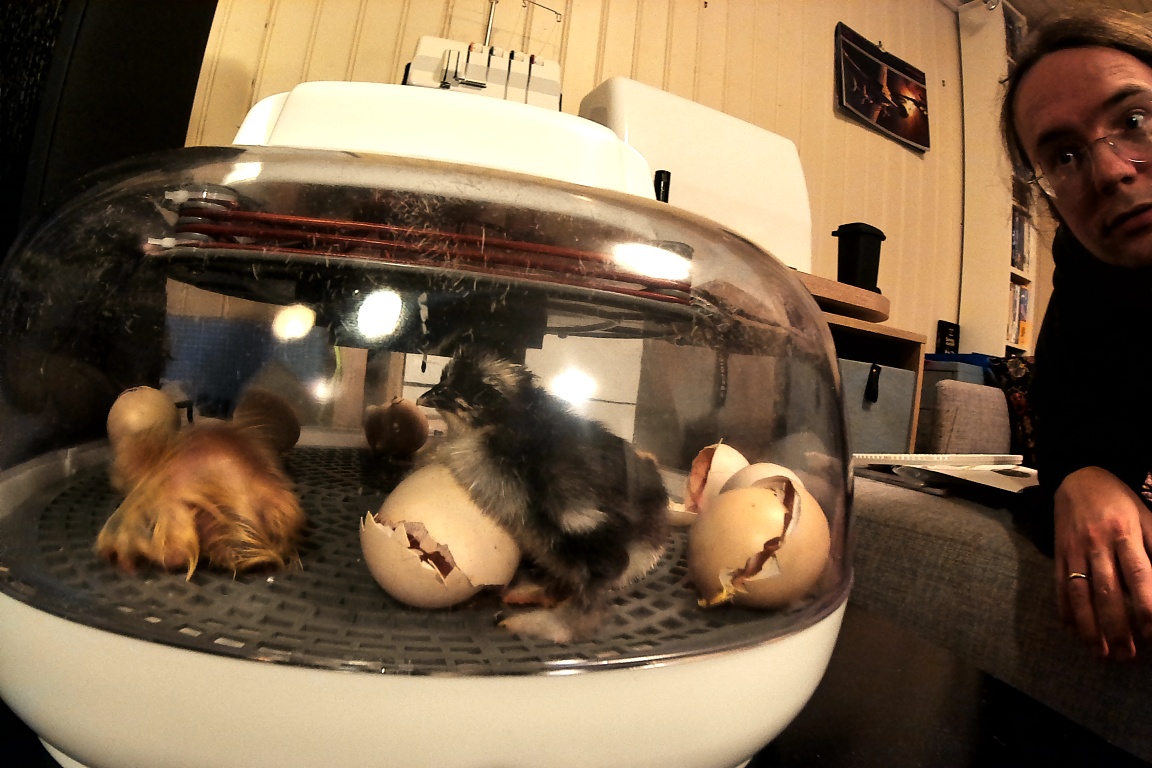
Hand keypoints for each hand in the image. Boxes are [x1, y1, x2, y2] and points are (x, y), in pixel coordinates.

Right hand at [1053, 467, 1151, 659]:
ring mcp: (1073, 549)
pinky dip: (1064, 608)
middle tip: (1126, 656)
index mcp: (1125, 534)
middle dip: (1117, 628)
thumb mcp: (1147, 518)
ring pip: (1079, 593)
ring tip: (1099, 652)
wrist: (1078, 477)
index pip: (1138, 577)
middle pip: (1107, 592)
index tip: (1151, 635)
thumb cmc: (1120, 502)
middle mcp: (1097, 544)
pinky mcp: (1058, 552)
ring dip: (1089, 625)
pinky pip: (1058, 584)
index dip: (1145, 608)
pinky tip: (1072, 629)